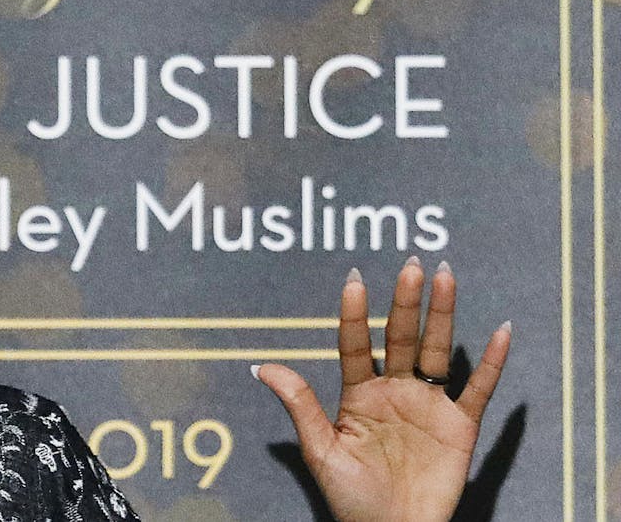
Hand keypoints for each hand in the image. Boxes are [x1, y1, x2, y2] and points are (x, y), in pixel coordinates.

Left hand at [255, 258, 511, 521]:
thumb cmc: (350, 497)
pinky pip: (478, 389)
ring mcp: (427, 405)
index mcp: (358, 394)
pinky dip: (491, 361)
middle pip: (400, 338)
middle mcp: (393, 391)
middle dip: (405, 302)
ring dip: (442, 315)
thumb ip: (300, 406)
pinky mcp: (459, 426)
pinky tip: (500, 331)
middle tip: (412, 264)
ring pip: (437, 350)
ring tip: (444, 277)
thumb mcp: (320, 450)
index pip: (355, 345)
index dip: (354, 314)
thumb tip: (261, 367)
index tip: (354, 279)